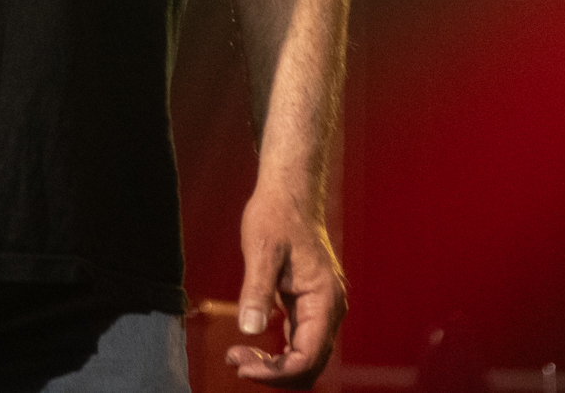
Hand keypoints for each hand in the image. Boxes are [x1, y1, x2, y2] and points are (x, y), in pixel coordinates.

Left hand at [225, 187, 345, 385]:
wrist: (290, 193)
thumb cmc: (278, 214)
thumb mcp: (262, 250)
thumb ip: (257, 291)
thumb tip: (250, 329)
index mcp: (324, 299)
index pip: (307, 357)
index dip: (276, 372)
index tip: (241, 365)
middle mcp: (329, 309)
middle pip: (309, 365)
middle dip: (273, 373)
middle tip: (235, 360)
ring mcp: (321, 308)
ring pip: (304, 357)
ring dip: (274, 366)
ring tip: (238, 356)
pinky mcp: (309, 305)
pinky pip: (299, 342)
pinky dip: (277, 352)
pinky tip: (251, 346)